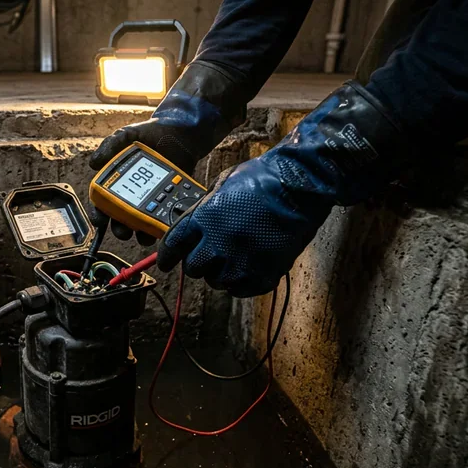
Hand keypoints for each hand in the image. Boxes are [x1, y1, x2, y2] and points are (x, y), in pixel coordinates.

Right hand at [89, 119, 209, 245]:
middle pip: (121, 220)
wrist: (180, 132)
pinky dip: (163, 225)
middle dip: (120, 230)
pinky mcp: (170, 202)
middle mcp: (132, 196)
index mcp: (117, 183)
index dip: (98, 214)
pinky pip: (164, 218)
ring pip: (142, 225)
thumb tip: (93, 163)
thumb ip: (110, 145)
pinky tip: (163, 226)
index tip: (99, 220)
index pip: (103, 203)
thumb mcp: (126, 135)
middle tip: (124, 232)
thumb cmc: (149, 133)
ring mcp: (151, 201)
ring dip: (141, 234)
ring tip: (144, 235)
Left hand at [156, 81, 408, 296]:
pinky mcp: (264, 273)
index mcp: (204, 218)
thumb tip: (194, 224)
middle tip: (209, 256)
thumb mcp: (223, 184)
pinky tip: (248, 269)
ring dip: (221, 274)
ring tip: (233, 260)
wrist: (301, 185)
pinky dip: (242, 283)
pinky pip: (242, 290)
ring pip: (217, 282)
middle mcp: (219, 243)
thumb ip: (205, 207)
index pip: (173, 246)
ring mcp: (243, 261)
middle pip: (194, 268)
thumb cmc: (263, 178)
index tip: (167, 263)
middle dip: (198, 263)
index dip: (167, 257)